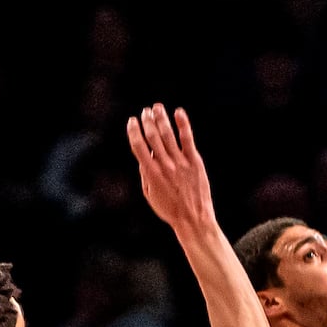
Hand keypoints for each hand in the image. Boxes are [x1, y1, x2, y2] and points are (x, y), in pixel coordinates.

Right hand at [126, 104, 214, 236]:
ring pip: (168, 134)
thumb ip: (144, 174)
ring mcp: (180, 162)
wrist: (193, 218)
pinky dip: (183, 124)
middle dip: (147, 121)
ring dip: (161, 119)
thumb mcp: (149, 195)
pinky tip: (178, 113)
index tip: (131, 121)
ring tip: (157, 108)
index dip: (133, 131)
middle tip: (145, 111)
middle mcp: (164, 165)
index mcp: (150, 173)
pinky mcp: (194, 162)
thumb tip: (144, 156)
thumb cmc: (169, 209)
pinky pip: (188, 139)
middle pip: (152, 137)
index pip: (138, 146)